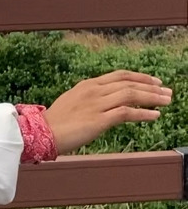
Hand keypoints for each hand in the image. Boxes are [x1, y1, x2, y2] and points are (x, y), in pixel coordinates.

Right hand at [45, 70, 172, 154]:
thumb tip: (105, 105)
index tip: (154, 81)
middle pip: (129, 83)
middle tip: (167, 91)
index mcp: (88, 85)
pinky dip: (143, 113)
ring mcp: (96, 104)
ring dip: (152, 97)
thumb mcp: (72, 104)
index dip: (139, 77)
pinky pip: (126, 113)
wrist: (40, 133)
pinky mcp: (98, 120)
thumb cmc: (54, 123)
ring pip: (131, 95)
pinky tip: (155, 115)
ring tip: (167, 101)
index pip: (119, 75)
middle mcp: (93, 91)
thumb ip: (89, 100)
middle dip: (151, 86)